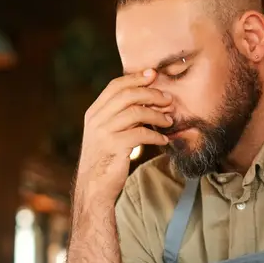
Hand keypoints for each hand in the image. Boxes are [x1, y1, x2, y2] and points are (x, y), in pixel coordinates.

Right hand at [74, 70, 172, 210]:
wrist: (93, 188)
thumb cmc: (105, 160)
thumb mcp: (105, 133)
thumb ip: (117, 116)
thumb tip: (143, 99)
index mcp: (93, 112)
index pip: (115, 86)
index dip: (136, 78)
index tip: (153, 74)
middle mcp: (96, 119)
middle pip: (128, 95)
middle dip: (152, 94)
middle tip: (168, 99)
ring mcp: (104, 132)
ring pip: (136, 112)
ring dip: (157, 114)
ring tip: (169, 120)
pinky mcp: (115, 147)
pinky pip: (141, 133)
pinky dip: (156, 135)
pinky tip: (163, 139)